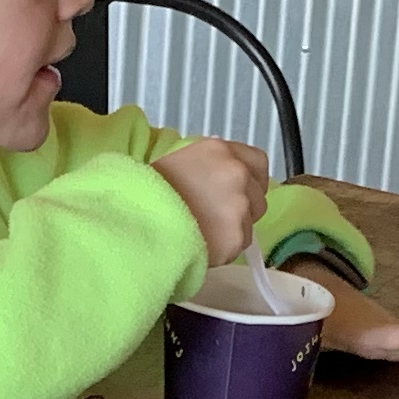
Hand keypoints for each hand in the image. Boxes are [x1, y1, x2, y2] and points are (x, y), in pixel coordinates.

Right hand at [155, 137, 271, 269]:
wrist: (138, 222)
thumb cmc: (150, 192)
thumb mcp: (180, 162)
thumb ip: (211, 165)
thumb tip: (224, 172)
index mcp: (221, 150)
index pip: (259, 162)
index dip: (250, 179)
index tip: (237, 191)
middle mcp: (236, 174)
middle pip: (258, 196)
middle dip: (243, 207)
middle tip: (215, 216)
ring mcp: (240, 206)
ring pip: (250, 223)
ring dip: (234, 228)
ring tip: (204, 231)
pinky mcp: (237, 236)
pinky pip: (239, 244)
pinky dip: (225, 248)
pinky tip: (202, 244)